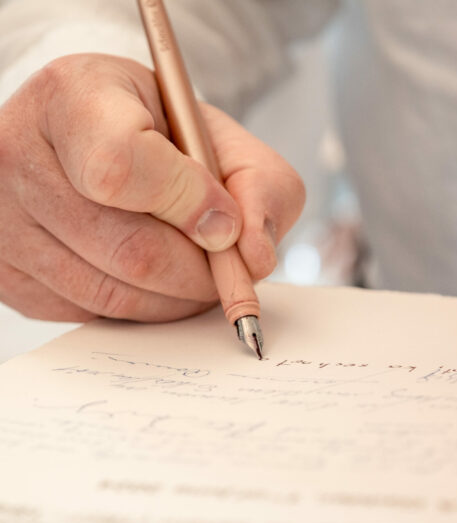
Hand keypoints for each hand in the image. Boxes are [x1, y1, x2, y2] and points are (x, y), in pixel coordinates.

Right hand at [0, 54, 304, 321]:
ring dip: (175, 299)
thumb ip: (260, 183)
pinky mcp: (8, 275)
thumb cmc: (155, 134)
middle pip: (130, 252)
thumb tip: (254, 258)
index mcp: (72, 99)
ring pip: (115, 296)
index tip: (224, 223)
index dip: (188, 207)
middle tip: (224, 266)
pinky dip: (141, 310)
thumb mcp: (216, 131)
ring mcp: (5, 222)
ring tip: (194, 271)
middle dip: (199, 273)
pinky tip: (152, 281)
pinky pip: (93, 316)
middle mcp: (20, 158)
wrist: (91, 139)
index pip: (121, 170)